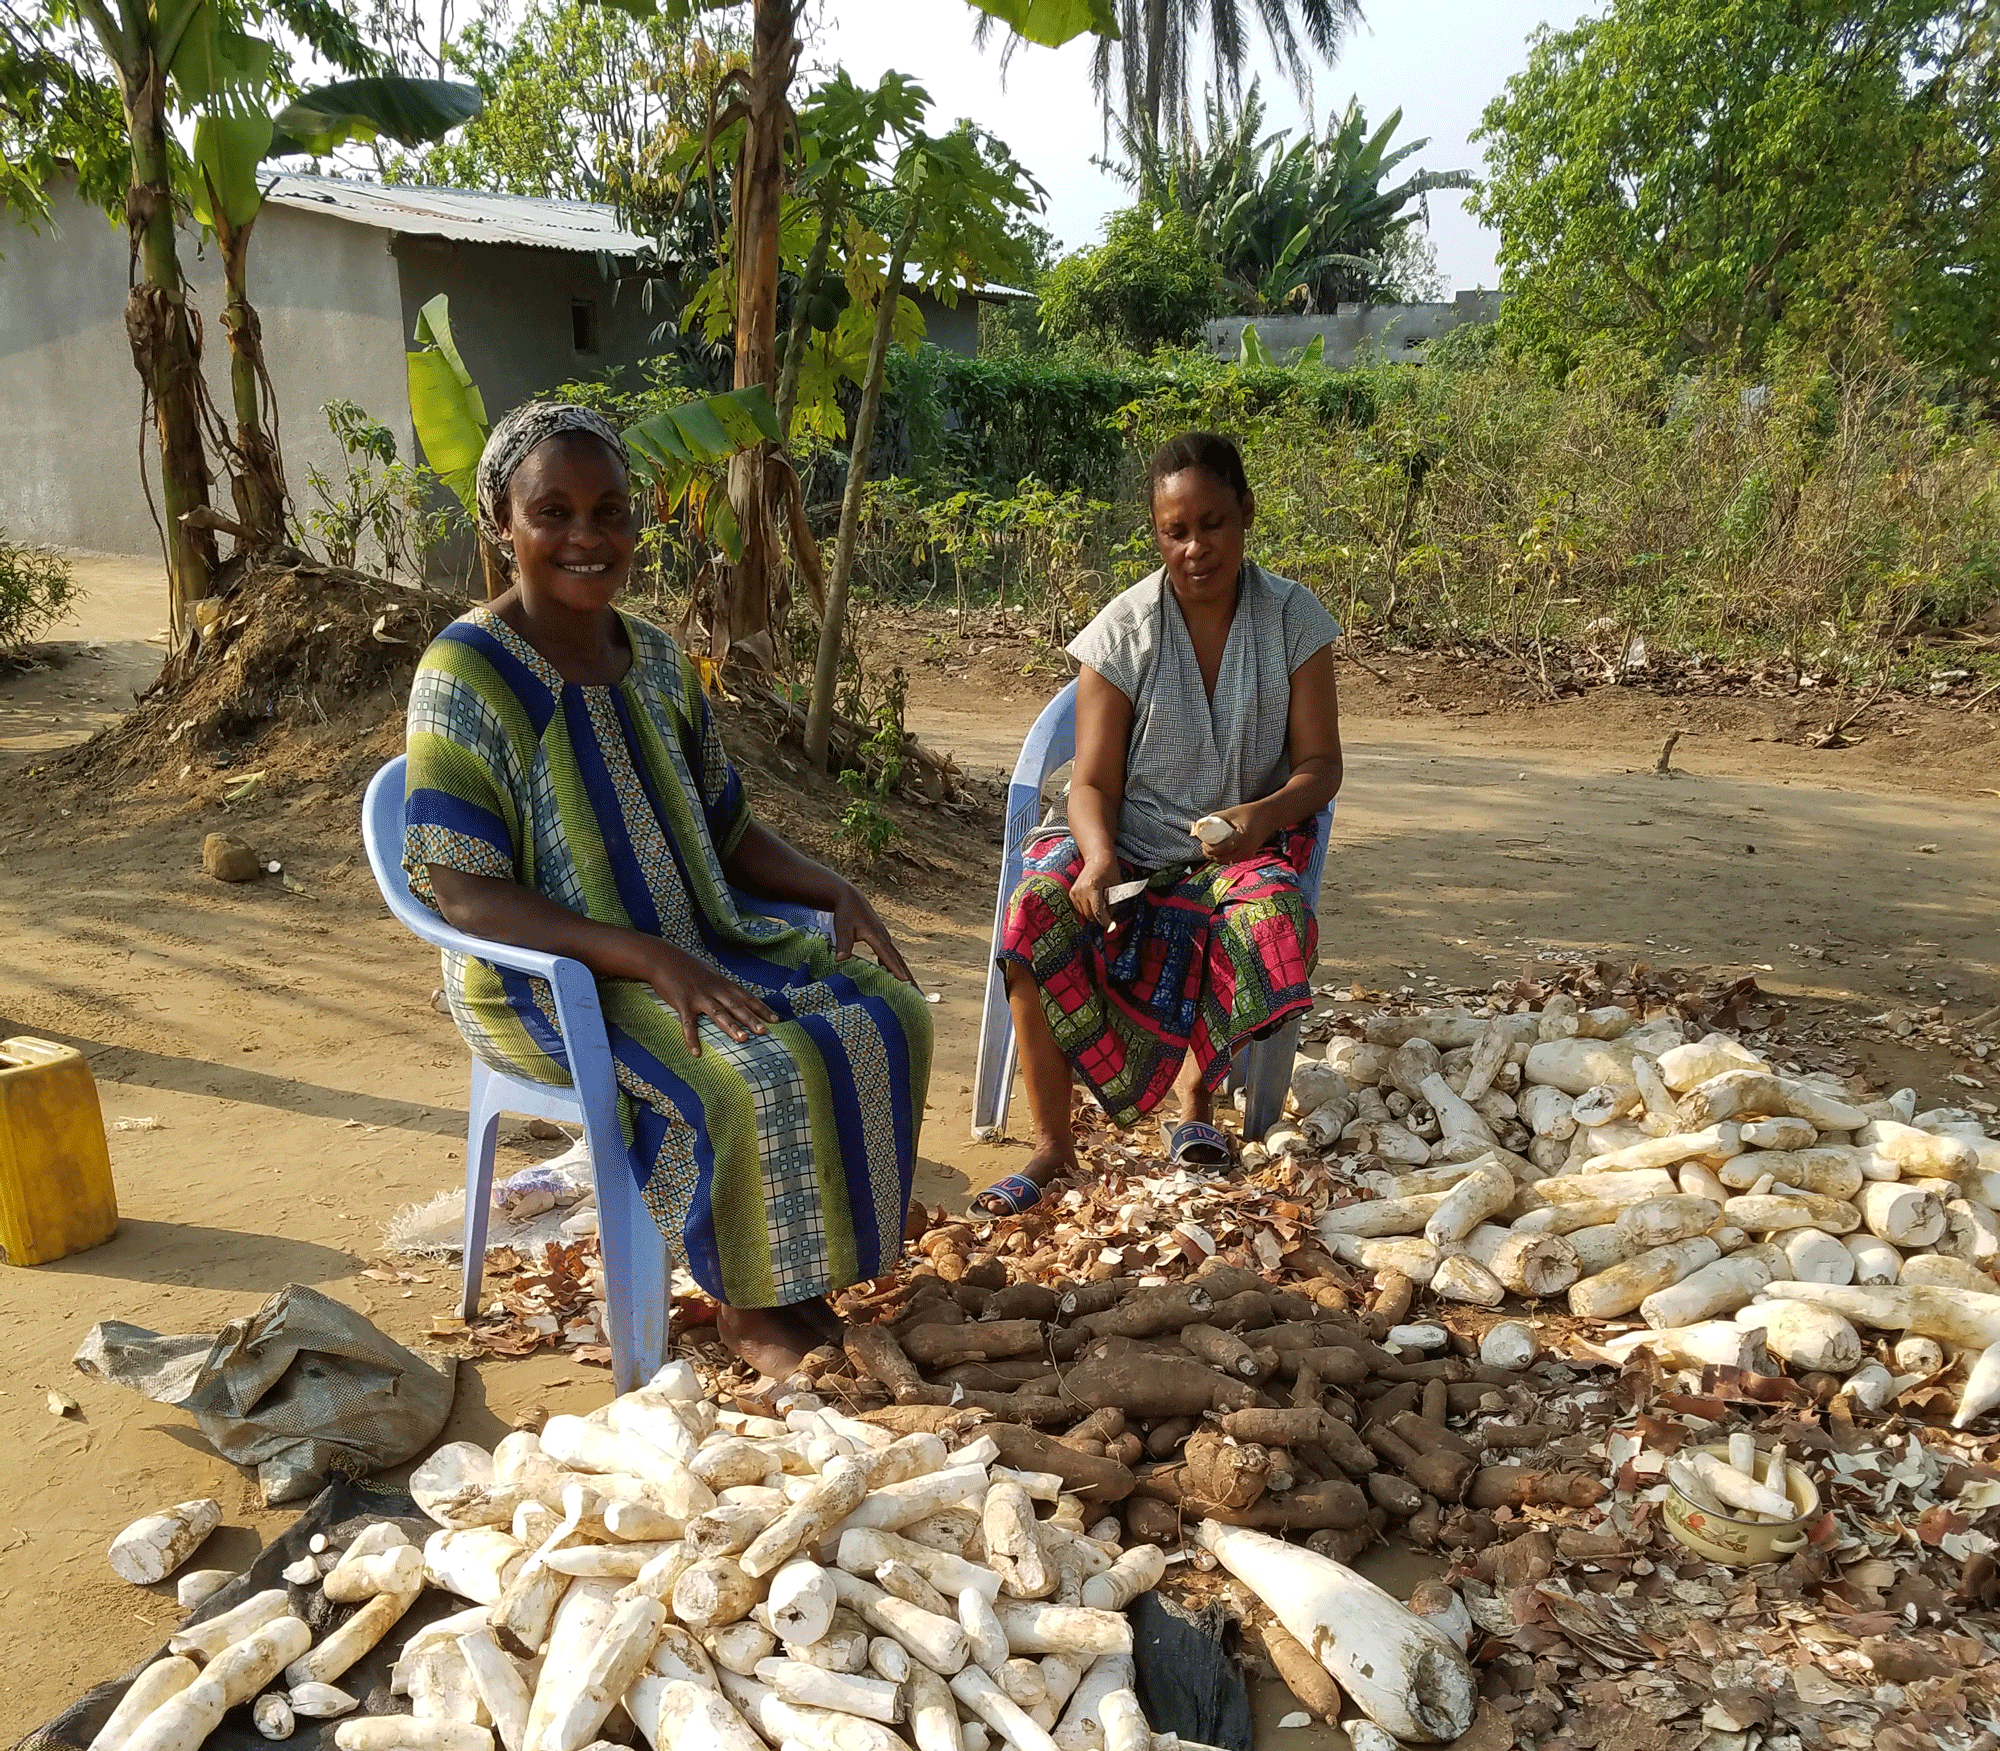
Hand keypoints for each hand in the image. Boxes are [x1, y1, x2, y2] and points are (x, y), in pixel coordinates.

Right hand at [639, 940, 775, 1053]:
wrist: (663, 958)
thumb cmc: (688, 967)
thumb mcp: (710, 974)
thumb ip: (723, 986)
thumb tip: (735, 996)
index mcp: (723, 983)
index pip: (746, 997)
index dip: (761, 1008)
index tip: (776, 1019)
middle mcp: (714, 989)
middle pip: (736, 1006)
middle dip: (752, 1019)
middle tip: (765, 1031)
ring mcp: (699, 996)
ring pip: (718, 1013)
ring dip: (731, 1026)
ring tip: (743, 1039)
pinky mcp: (682, 1002)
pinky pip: (688, 1023)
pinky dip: (691, 1038)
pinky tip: (696, 1052)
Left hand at [832, 882, 915, 984]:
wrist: (850, 898)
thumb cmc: (846, 912)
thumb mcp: (842, 926)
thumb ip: (843, 943)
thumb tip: (840, 959)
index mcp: (876, 936)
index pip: (888, 957)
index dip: (897, 970)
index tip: (905, 982)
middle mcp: (885, 938)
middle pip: (899, 960)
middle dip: (908, 977)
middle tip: (918, 994)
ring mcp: (885, 939)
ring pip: (898, 959)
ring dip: (905, 973)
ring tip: (913, 990)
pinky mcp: (882, 940)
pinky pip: (892, 956)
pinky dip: (897, 967)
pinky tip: (897, 978)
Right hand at [1070, 853, 1120, 931]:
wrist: (1098, 859)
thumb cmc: (1110, 871)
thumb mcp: (1116, 887)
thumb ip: (1112, 904)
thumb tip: (1109, 920)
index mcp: (1092, 887)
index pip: (1098, 911)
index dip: (1105, 922)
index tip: (1112, 928)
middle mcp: (1080, 890)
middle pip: (1090, 915)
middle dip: (1100, 917)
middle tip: (1109, 911)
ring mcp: (1074, 892)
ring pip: (1085, 914)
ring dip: (1094, 913)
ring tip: (1101, 902)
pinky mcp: (1072, 893)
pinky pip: (1080, 909)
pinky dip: (1088, 909)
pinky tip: (1094, 900)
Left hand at [1197, 803, 1264, 862]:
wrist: (1269, 817)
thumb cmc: (1250, 812)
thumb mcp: (1232, 813)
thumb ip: (1216, 818)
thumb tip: (1200, 823)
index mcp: (1241, 839)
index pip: (1221, 849)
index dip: (1209, 848)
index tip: (1202, 843)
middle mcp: (1245, 850)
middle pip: (1222, 859)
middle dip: (1210, 854)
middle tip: (1204, 846)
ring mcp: (1248, 854)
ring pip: (1226, 862)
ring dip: (1216, 857)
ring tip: (1210, 848)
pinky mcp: (1249, 855)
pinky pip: (1232, 860)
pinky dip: (1224, 857)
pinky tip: (1218, 850)